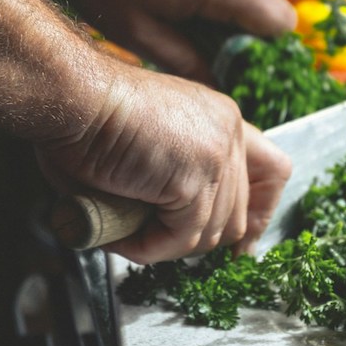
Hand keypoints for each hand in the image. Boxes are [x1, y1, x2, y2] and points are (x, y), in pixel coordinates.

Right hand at [33, 64, 290, 262]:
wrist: (73, 97)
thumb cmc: (89, 116)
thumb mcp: (152, 141)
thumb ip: (177, 175)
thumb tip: (179, 228)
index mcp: (223, 119)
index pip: (272, 172)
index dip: (259, 212)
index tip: (240, 244)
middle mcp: (229, 133)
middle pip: (238, 215)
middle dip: (197, 240)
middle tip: (155, 243)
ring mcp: (216, 156)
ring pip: (208, 234)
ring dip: (165, 245)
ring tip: (124, 232)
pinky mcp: (194, 181)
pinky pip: (179, 238)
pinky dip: (147, 248)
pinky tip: (120, 234)